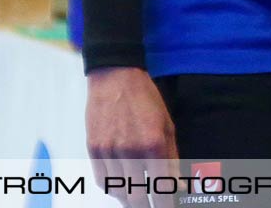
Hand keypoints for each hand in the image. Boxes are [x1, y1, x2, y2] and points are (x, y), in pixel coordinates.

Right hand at [86, 66, 177, 207]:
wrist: (114, 77)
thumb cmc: (146, 99)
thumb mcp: (167, 124)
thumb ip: (172, 157)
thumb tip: (177, 186)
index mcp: (153, 144)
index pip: (161, 188)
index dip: (166, 205)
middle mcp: (130, 150)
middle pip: (137, 198)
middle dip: (147, 206)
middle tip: (153, 204)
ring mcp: (109, 151)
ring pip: (118, 193)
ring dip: (130, 200)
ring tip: (138, 197)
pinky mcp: (93, 149)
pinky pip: (102, 181)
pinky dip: (113, 189)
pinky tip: (121, 185)